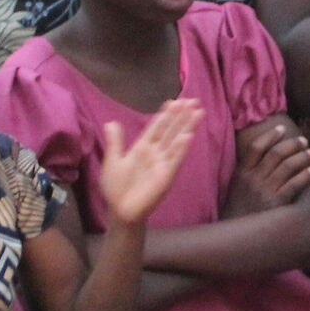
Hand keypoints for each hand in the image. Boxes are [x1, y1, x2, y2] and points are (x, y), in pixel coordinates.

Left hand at [96, 98, 202, 227]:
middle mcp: (156, 153)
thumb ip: (116, 142)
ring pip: (177, 141)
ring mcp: (163, 164)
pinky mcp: (166, 176)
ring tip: (198, 112)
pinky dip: (181, 149)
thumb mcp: (113, 161)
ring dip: (187, 127)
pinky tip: (188, 137)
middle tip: (193, 100)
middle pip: (171, 130)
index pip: (156, 127)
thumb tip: (111, 122)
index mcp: (142, 148)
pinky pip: (175, 160)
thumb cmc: (116, 188)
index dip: (165, 115)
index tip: (174, 101)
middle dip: (181, 116)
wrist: (120, 210)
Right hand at [224, 114, 309, 216]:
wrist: (237, 234)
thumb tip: (266, 153)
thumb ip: (248, 170)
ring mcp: (264, 191)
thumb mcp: (238, 187)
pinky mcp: (276, 204)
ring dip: (302, 157)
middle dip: (291, 144)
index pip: (256, 147)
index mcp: (242, 173)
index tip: (282, 128)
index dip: (270, 136)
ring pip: (287, 167)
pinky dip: (305, 176)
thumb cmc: (241, 208)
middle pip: (275, 154)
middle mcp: (253, 179)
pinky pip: (293, 185)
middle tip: (303, 141)